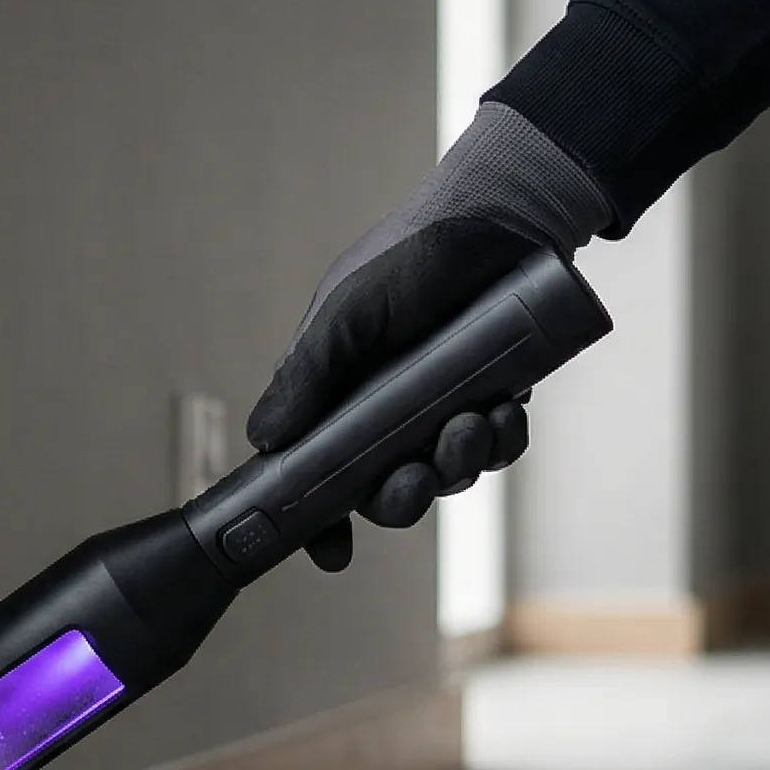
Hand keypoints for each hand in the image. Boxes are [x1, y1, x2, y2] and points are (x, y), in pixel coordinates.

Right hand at [246, 103, 609, 571]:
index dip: (320, 522)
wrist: (501, 216)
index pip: (317, 474)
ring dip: (456, 465)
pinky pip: (495, 447)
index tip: (333, 553)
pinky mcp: (490, 400)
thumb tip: (264, 440)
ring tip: (472, 423)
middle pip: (383, 492)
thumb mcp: (348, 310)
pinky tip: (505, 409)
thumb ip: (308, 373)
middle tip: (415, 475)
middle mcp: (384, 413)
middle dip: (401, 497)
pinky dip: (500, 440)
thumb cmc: (411, 255)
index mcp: (335, 397)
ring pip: (443, 475)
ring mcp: (439, 410)